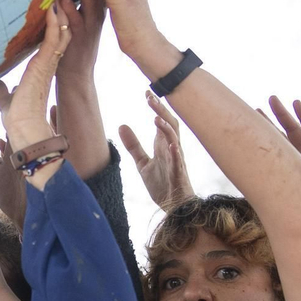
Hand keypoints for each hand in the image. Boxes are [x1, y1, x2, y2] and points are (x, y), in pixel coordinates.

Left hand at [0, 1, 70, 150]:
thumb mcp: (5, 99)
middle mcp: (46, 65)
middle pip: (57, 34)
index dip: (51, 27)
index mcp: (40, 71)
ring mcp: (47, 65)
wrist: (23, 131)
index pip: (49, 44)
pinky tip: (52, 10)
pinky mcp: (43, 66)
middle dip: (58, 16)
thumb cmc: (18, 120)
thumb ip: (0, 90)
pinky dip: (53, 24)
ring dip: (58, 15)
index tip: (48, 10)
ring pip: (58, 33)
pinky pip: (52, 40)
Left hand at [55, 0, 105, 81]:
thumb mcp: (81, 19)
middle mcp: (97, 15)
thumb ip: (78, 0)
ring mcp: (89, 26)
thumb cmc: (74, 45)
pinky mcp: (79, 39)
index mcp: (100, 8)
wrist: (76, 76)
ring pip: (90, 0)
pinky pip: (73, 21)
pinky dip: (68, 9)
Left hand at [120, 92, 192, 208]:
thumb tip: (121, 125)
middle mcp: (172, 149)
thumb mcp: (142, 163)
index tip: (147, 93)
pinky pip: (179, 162)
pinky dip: (175, 153)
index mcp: (164, 145)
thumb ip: (133, 145)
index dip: (156, 107)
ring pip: (175, 139)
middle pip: (169, 124)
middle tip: (150, 98)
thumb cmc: (162, 184)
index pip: (161, 121)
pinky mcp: (178, 175)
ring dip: (166, 128)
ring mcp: (177, 161)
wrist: (174, 207)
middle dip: (161, 111)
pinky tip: (172, 145)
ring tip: (155, 117)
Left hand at [266, 96, 300, 222]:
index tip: (255, 110)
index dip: (269, 126)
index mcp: (299, 160)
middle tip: (271, 97)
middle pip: (295, 131)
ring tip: (297, 103)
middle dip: (283, 115)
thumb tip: (253, 185)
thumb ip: (281, 184)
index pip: (281, 139)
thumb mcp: (296, 191)